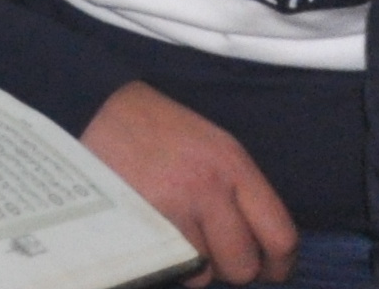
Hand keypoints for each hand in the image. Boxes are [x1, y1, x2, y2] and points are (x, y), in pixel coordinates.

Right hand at [82, 81, 296, 283]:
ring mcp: (172, 205)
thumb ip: (241, 193)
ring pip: (205, 273)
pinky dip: (168, 260)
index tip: (270, 269)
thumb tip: (263, 248)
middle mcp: (208, 186)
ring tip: (177, 231)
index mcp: (233, 164)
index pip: (281, 236)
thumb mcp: (214, 147)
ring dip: (196, 263)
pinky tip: (157, 233)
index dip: (279, 264)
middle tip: (215, 249)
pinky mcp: (140, 222)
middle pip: (244, 265)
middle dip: (232, 266)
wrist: (97, 107)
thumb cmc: (160, 131)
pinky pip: (171, 267)